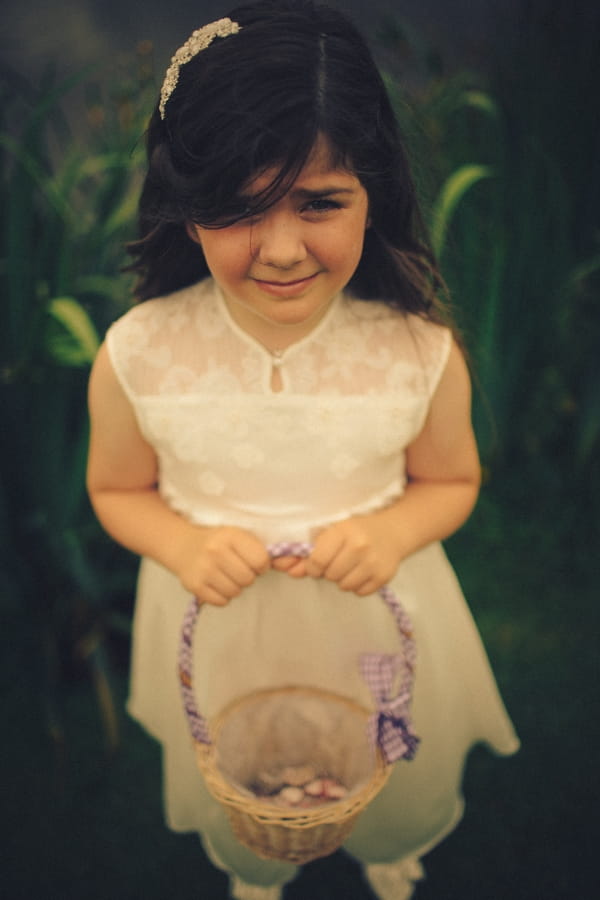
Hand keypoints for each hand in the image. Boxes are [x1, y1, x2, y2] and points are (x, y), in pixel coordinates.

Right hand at [174, 525, 269, 605]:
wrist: (183, 546)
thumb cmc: (218, 543)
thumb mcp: (238, 537)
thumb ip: (261, 550)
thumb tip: (289, 565)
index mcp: (231, 536)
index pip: (261, 561)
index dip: (261, 565)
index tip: (254, 563)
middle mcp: (216, 551)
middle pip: (248, 579)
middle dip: (247, 577)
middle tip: (237, 569)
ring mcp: (204, 569)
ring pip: (235, 592)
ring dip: (235, 587)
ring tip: (226, 575)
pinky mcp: (195, 586)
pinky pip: (222, 601)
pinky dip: (222, 596)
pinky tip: (216, 583)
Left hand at [275, 514, 401, 594]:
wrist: (393, 531)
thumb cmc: (356, 531)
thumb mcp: (333, 533)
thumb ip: (308, 553)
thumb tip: (289, 572)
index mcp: (343, 531)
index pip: (317, 560)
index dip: (313, 566)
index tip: (317, 563)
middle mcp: (359, 546)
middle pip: (330, 575)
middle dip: (330, 572)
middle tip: (338, 561)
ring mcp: (373, 563)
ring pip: (344, 586)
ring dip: (343, 580)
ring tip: (350, 566)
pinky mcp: (384, 577)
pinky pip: (360, 592)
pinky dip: (358, 585)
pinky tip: (362, 571)